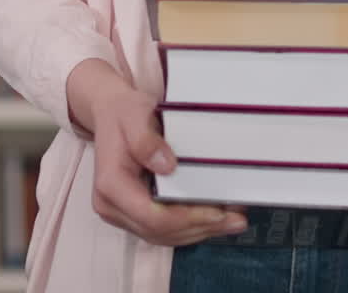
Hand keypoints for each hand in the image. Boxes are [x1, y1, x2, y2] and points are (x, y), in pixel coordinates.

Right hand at [67, 59, 246, 245]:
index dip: (186, 218)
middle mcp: (112, 206)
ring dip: (199, 231)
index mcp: (111, 185)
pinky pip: (163, 229)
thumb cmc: (124, 112)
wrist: (111, 112)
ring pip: (163, 235)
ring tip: (233, 221)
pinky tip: (214, 218)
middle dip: (200, 227)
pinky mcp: (133, 212)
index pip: (152, 217)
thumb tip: (167, 166)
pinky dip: (190, 226)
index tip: (217, 212)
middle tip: (236, 220)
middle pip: (159, 231)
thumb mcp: (135, 116)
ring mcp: (122, 213)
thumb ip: (146, 140)